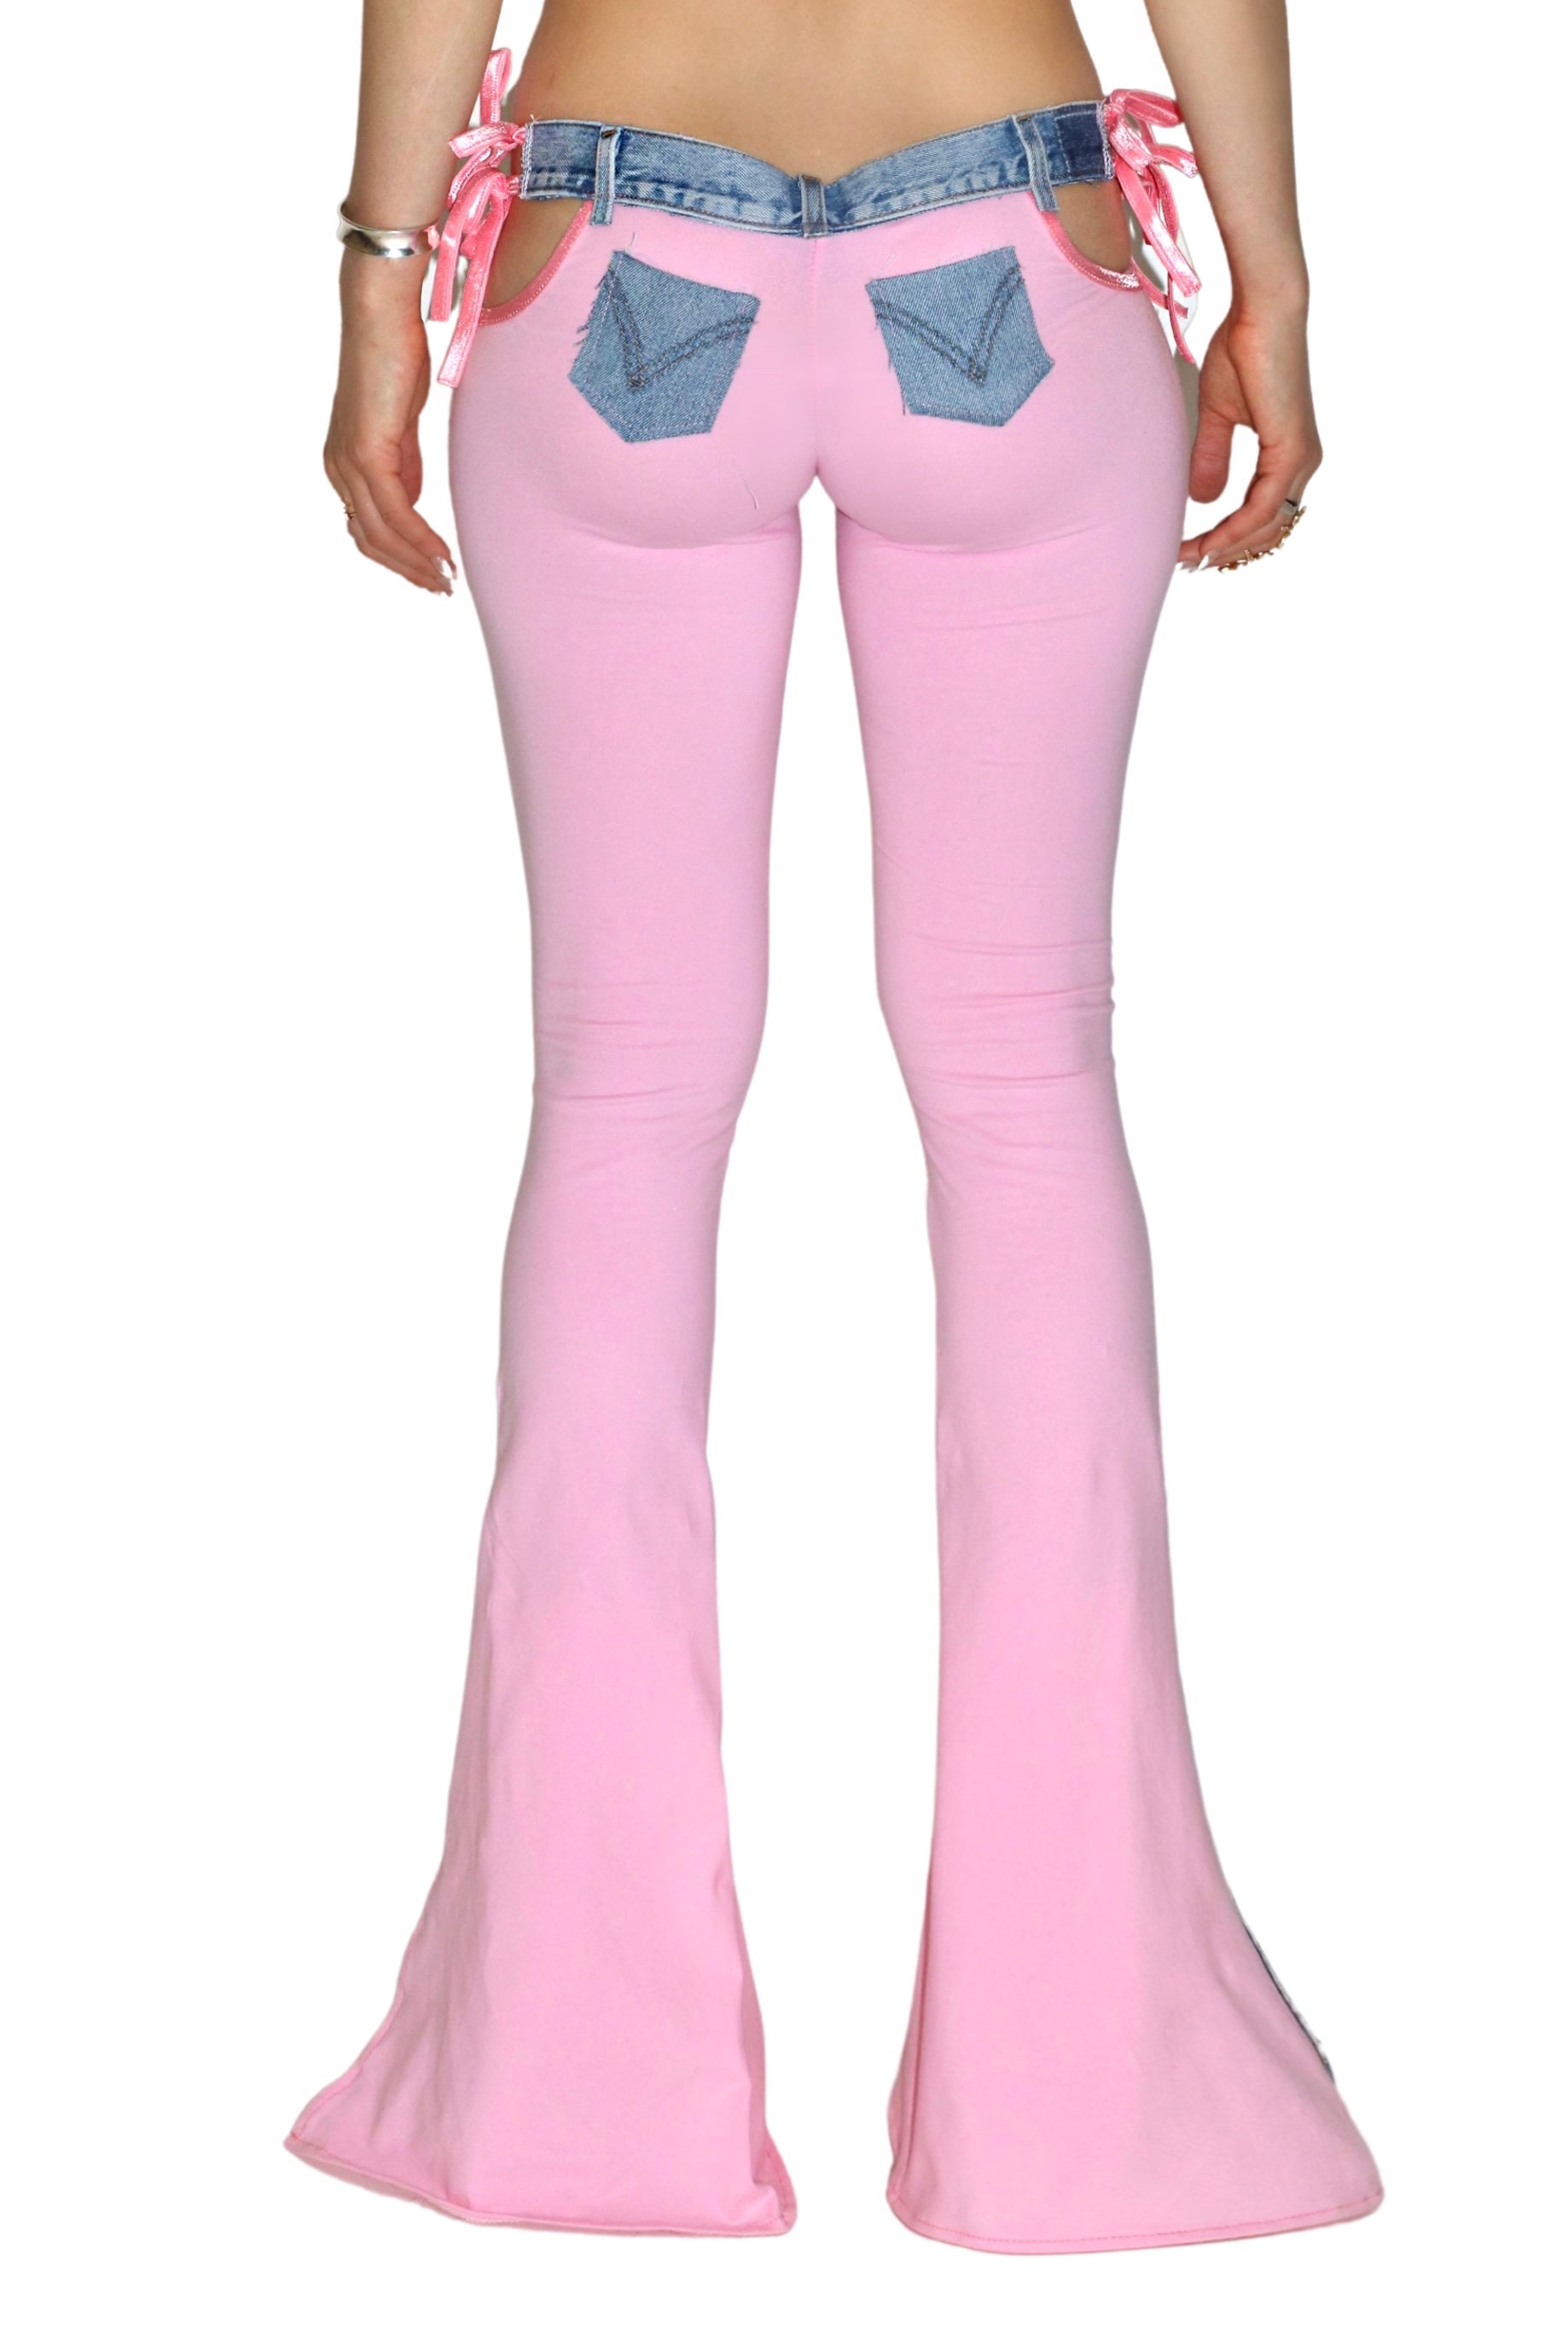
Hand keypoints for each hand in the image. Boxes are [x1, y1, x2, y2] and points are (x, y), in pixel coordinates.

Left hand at [324, 255, 454, 594]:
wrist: (382, 314)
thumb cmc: (393, 354)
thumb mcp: (401, 422)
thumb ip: (404, 464)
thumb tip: (411, 501)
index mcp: (344, 462)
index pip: (368, 528)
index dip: (400, 558)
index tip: (433, 573)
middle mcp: (339, 468)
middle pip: (371, 542)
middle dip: (410, 571)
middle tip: (444, 588)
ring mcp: (349, 463)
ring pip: (381, 535)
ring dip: (417, 563)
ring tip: (448, 579)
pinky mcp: (368, 453)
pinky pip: (397, 513)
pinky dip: (421, 540)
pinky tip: (443, 555)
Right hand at [1180, 299, 1320, 571]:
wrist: (1262, 313)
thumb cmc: (1242, 349)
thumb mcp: (1218, 413)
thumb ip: (1211, 455)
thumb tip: (1203, 499)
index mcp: (1287, 454)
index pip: (1262, 515)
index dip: (1227, 538)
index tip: (1190, 549)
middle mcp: (1300, 462)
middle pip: (1267, 531)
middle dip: (1226, 552)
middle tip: (1186, 563)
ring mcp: (1299, 458)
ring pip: (1266, 526)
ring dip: (1226, 547)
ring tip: (1190, 558)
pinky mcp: (1291, 450)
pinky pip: (1264, 508)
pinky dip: (1235, 529)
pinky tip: (1209, 541)